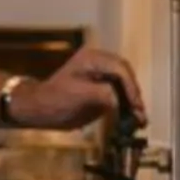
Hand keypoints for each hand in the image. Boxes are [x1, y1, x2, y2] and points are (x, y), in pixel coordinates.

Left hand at [11, 47, 145, 129]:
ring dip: (133, 102)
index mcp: (93, 58)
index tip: (135, 105)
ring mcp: (101, 76)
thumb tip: (123, 102)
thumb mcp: (79, 95)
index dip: (131, 87)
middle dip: (134, 95)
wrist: (39, 110)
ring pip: (125, 86)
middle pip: (126, 76)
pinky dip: (126, 106)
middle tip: (140, 114)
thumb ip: (103, 94)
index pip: (120, 69)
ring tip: (140, 120)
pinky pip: (119, 95)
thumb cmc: (55, 100)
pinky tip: (132, 119)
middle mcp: (100, 63)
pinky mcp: (102, 89)